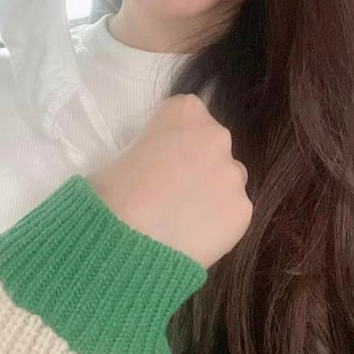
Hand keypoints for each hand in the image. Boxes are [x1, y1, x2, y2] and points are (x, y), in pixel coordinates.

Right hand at [86, 94, 252, 268]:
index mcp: (185, 110)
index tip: (160, 161)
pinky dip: (217, 223)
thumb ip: (155, 148)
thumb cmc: (111, 192)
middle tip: (172, 193)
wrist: (123, 242)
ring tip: (182, 219)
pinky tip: (192, 237)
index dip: (173, 141)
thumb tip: (161, 166)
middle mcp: (217, 135)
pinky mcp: (242, 210)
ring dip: (211, 193)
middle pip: (212, 146)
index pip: (188, 116)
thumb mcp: (125, 151)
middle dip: (197, 164)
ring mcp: (232, 173)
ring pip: (226, 180)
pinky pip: (231, 213)